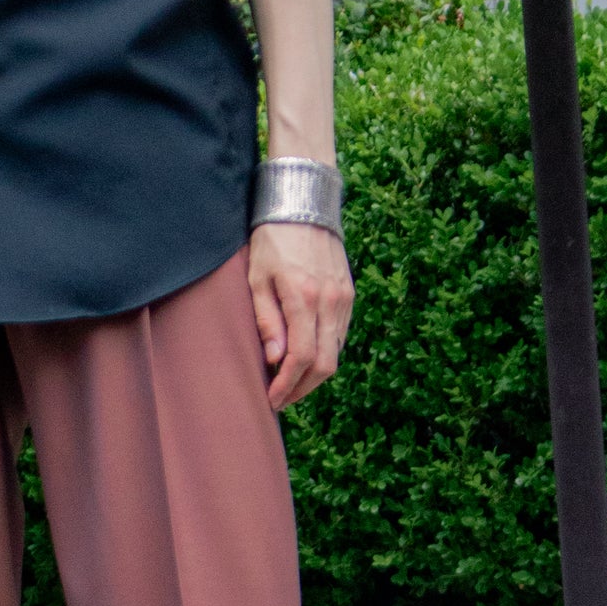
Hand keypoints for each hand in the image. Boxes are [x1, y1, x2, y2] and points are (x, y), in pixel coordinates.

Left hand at [247, 221, 352, 410]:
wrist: (304, 205)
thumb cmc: (272, 240)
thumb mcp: (257, 277)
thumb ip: (266, 320)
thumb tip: (275, 360)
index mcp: (304, 297)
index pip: (300, 358)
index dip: (287, 385)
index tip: (272, 400)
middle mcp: (330, 301)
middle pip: (324, 365)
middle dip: (302, 389)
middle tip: (280, 399)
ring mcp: (343, 299)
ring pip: (336, 354)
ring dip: (314, 376)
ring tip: (290, 383)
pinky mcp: (349, 295)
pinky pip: (340, 337)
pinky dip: (324, 355)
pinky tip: (305, 359)